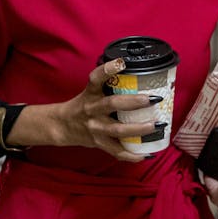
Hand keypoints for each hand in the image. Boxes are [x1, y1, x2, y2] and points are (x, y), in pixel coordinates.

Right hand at [43, 58, 161, 161]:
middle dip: (133, 102)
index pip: (96, 78)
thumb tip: (139, 76)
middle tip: (152, 99)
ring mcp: (95, 128)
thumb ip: (109, 85)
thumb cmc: (82, 106)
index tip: (121, 63)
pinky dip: (131, 155)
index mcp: (91, 93)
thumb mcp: (91, 92)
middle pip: (112, 104)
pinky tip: (145, 154)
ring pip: (118, 130)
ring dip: (138, 129)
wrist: (62, 126)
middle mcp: (92, 109)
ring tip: (155, 126)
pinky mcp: (98, 142)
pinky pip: (116, 151)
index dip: (107, 69)